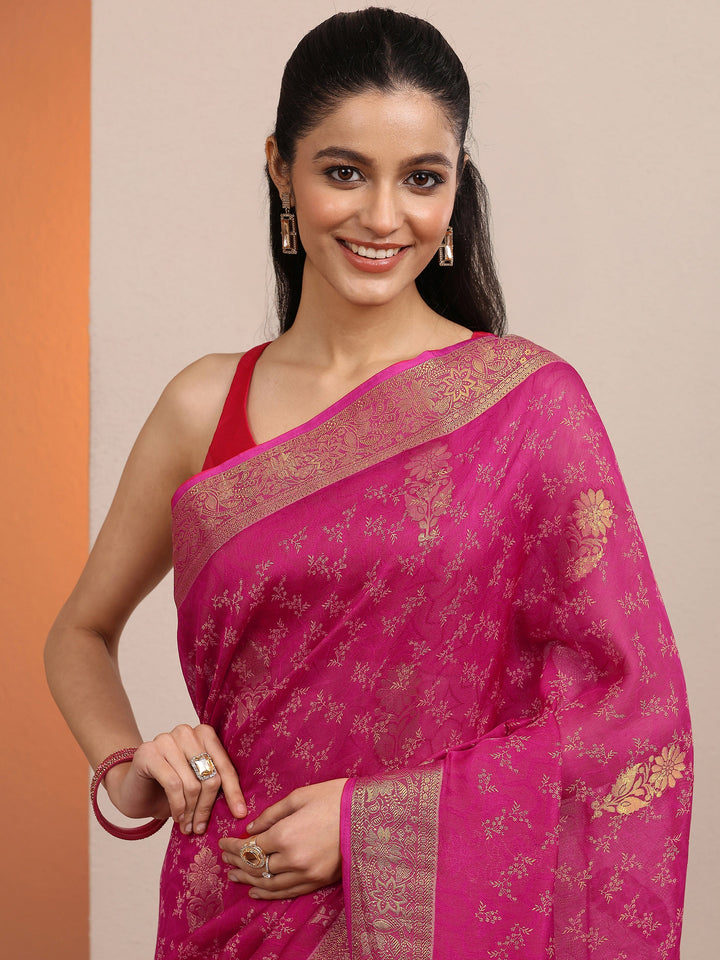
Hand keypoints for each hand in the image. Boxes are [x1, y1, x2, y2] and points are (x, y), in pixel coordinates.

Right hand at [105, 723, 246, 834]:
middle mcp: (186, 732)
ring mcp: (165, 739)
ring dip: (191, 811)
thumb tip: (240, 808)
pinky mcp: (148, 752)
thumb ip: (215, 785)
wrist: (133, 790)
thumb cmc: (169, 789)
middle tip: (201, 827)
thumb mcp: (197, 785)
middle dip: (207, 806)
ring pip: (192, 783)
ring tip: (188, 826)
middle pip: (210, 775)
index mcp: (204, 733)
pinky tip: (177, 817)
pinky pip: (173, 784)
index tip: (240, 813)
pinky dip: (178, 806)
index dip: (234, 791)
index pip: (225, 764)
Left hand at [219, 778, 347, 899]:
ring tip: (234, 876)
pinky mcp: (317, 881)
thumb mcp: (299, 796)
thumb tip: (250, 828)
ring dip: (248, 880)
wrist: (368, 815)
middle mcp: (291, 859)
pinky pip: (287, 892)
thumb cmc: (334, 798)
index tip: (222, 843)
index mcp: (284, 834)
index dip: (233, 845)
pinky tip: (256, 892)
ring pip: (268, 883)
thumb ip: (271, 814)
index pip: (249, 846)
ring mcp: (305, 874)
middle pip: (255, 866)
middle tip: (225, 859)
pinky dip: (269, 894)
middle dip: (237, 862)